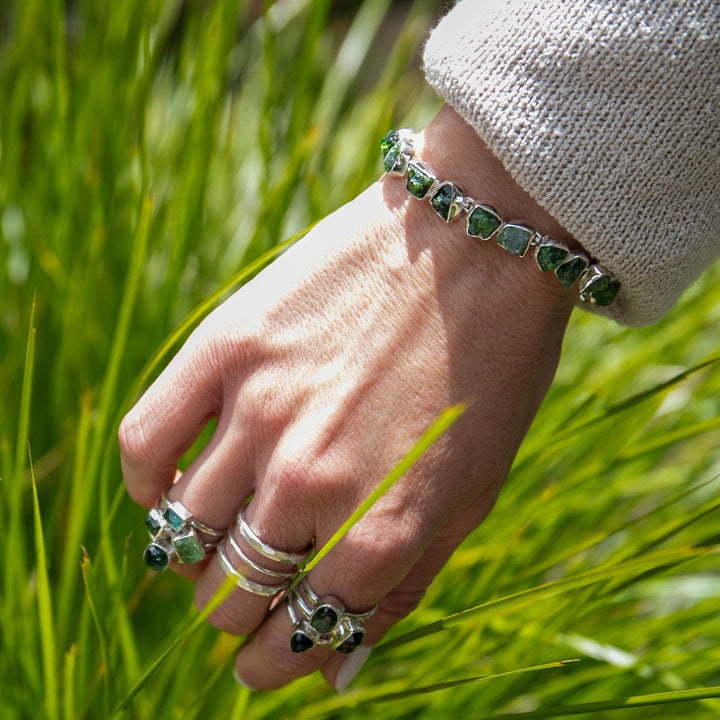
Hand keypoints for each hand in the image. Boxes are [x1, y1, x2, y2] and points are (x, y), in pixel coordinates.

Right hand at [119, 106, 576, 689]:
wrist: (476, 246)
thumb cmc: (487, 374)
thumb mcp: (470, 496)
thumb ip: (400, 589)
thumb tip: (333, 673)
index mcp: (381, 531)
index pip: (291, 641)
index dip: (271, 663)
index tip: (265, 657)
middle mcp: (311, 482)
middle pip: (227, 597)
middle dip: (239, 611)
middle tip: (255, 583)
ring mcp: (261, 411)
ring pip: (185, 534)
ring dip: (200, 554)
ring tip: (225, 532)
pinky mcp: (227, 347)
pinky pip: (145, 443)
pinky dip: (151, 481)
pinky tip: (177, 482)